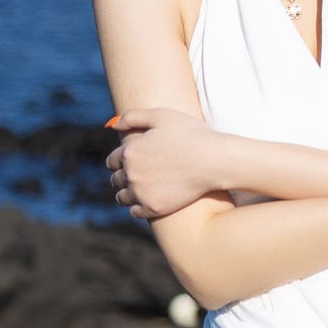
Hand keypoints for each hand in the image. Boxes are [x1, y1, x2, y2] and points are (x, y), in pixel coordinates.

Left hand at [105, 107, 224, 218]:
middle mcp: (131, 173)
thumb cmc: (192, 134)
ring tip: (141, 190)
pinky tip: (148, 200)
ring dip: (127, 193)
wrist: (215, 161)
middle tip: (139, 175)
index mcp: (130, 151)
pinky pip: (135, 211)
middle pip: (116, 179)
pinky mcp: (154, 208)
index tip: (131, 162)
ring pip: (122, 197)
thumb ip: (133, 117)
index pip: (112, 161)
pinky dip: (138, 207)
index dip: (121, 160)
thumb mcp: (161, 116)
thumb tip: (112, 126)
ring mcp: (142, 193)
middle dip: (124, 176)